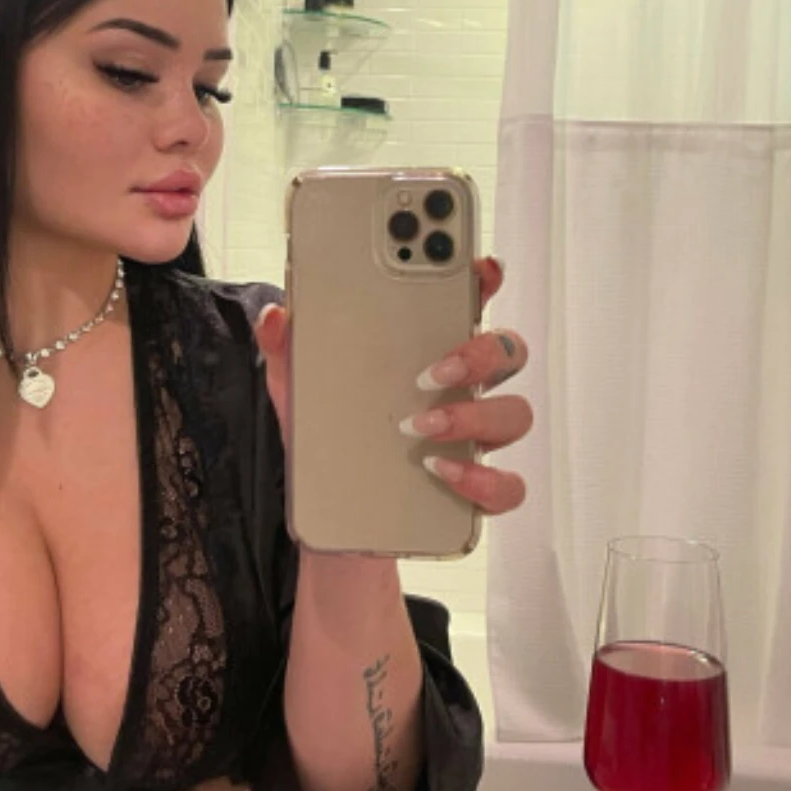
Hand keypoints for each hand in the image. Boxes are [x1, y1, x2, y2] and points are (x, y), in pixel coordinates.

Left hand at [253, 256, 533, 518]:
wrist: (335, 522)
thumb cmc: (332, 443)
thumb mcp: (299, 393)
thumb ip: (287, 352)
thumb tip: (275, 316)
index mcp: (428, 356)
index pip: (468, 308)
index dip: (482, 283)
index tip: (480, 268)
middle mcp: (463, 393)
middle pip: (508, 353)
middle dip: (481, 352)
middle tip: (434, 369)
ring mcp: (475, 442)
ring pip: (514, 414)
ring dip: (473, 415)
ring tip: (420, 425)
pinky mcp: (476, 493)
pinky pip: (506, 485)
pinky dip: (480, 478)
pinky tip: (437, 471)